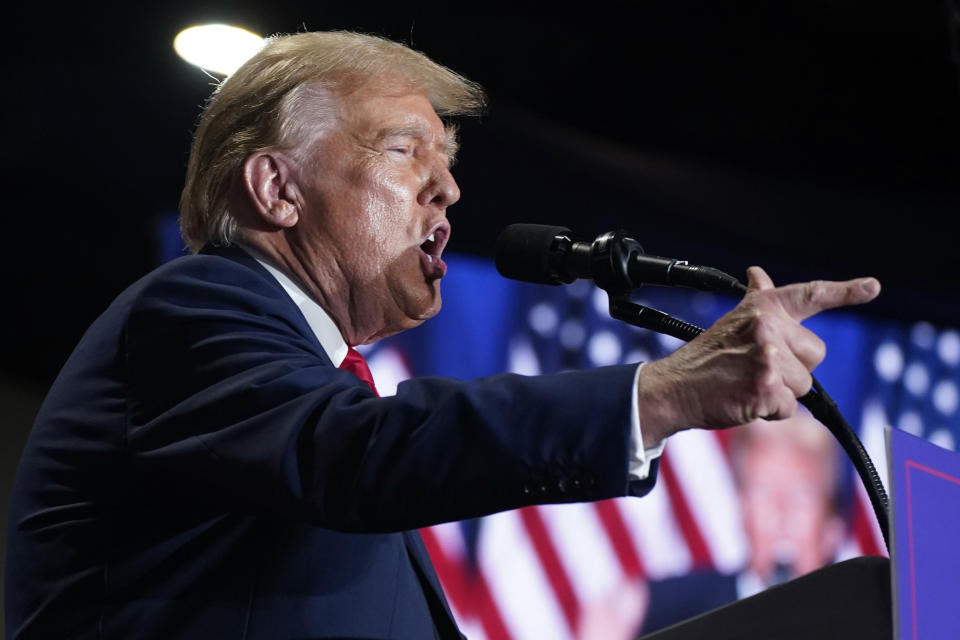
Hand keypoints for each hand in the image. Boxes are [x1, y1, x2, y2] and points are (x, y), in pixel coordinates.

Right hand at [637, 266, 879, 444]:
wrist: (674, 387)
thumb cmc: (705, 358)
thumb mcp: (731, 321)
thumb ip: (756, 300)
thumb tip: (758, 273)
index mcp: (763, 308)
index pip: (811, 294)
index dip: (847, 290)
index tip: (873, 287)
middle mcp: (768, 327)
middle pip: (815, 354)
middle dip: (795, 369)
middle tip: (758, 369)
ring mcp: (768, 357)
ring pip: (804, 385)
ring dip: (780, 392)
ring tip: (747, 384)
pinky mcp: (766, 387)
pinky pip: (789, 407)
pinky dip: (770, 411)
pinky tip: (746, 399)